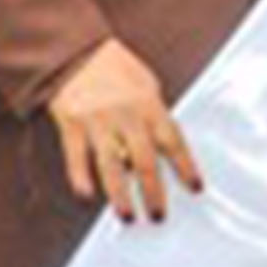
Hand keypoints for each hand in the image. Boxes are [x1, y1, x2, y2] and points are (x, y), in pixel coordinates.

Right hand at [47, 39, 205, 225]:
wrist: (76, 50)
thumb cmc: (114, 67)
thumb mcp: (146, 84)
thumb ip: (155, 114)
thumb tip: (165, 147)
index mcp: (149, 104)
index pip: (173, 141)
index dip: (186, 167)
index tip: (195, 188)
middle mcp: (126, 115)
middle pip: (144, 161)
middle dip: (153, 192)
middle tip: (158, 215)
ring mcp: (98, 121)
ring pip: (111, 166)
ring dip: (120, 195)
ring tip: (127, 216)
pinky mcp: (71, 124)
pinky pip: (76, 158)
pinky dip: (81, 178)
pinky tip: (87, 196)